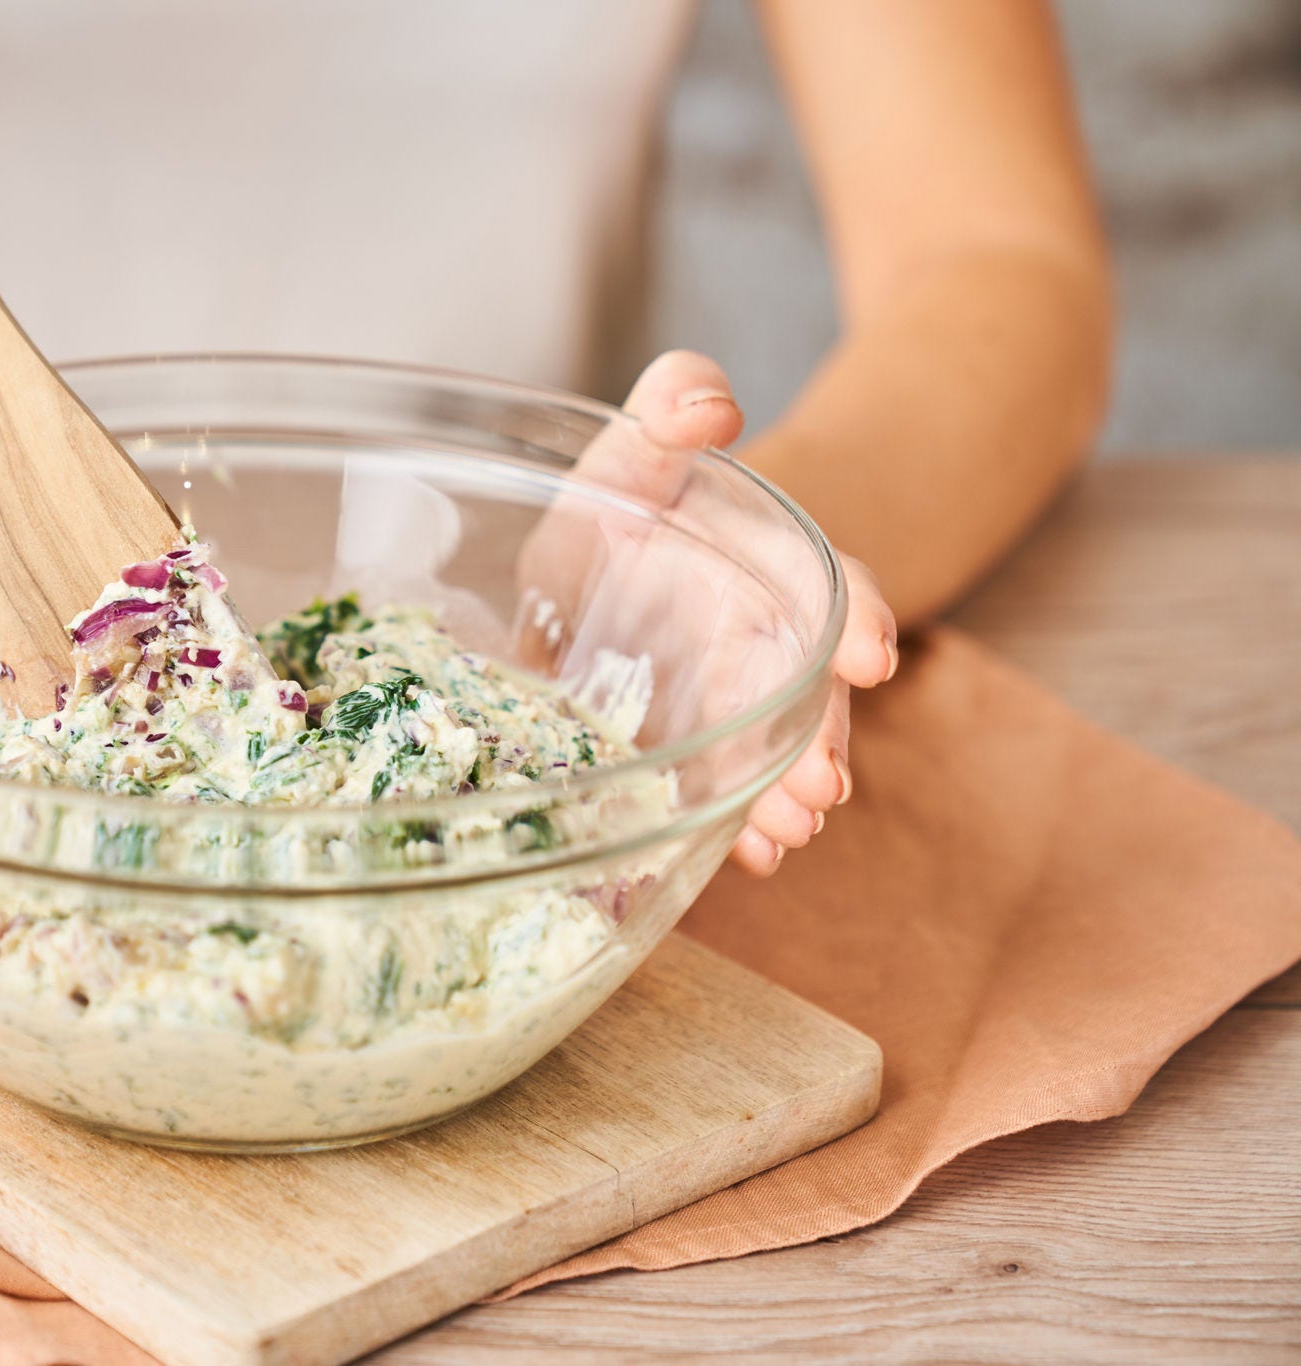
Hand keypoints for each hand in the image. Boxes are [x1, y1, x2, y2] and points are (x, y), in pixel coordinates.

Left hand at [518, 351, 898, 876]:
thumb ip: (674, 401)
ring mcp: (730, 708)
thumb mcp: (644, 442)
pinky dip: (736, 828)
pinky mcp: (688, 756)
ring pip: (770, 753)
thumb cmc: (634, 503)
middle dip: (820, 739)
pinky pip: (719, 794)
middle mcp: (763, 646)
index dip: (855, 615)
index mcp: (770, 569)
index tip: (872, 652)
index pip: (833, 589)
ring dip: (780, 796)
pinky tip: (746, 860)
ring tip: (784, 834)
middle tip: (821, 786)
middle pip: (807, 694)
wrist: (603, 571)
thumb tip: (709, 406)